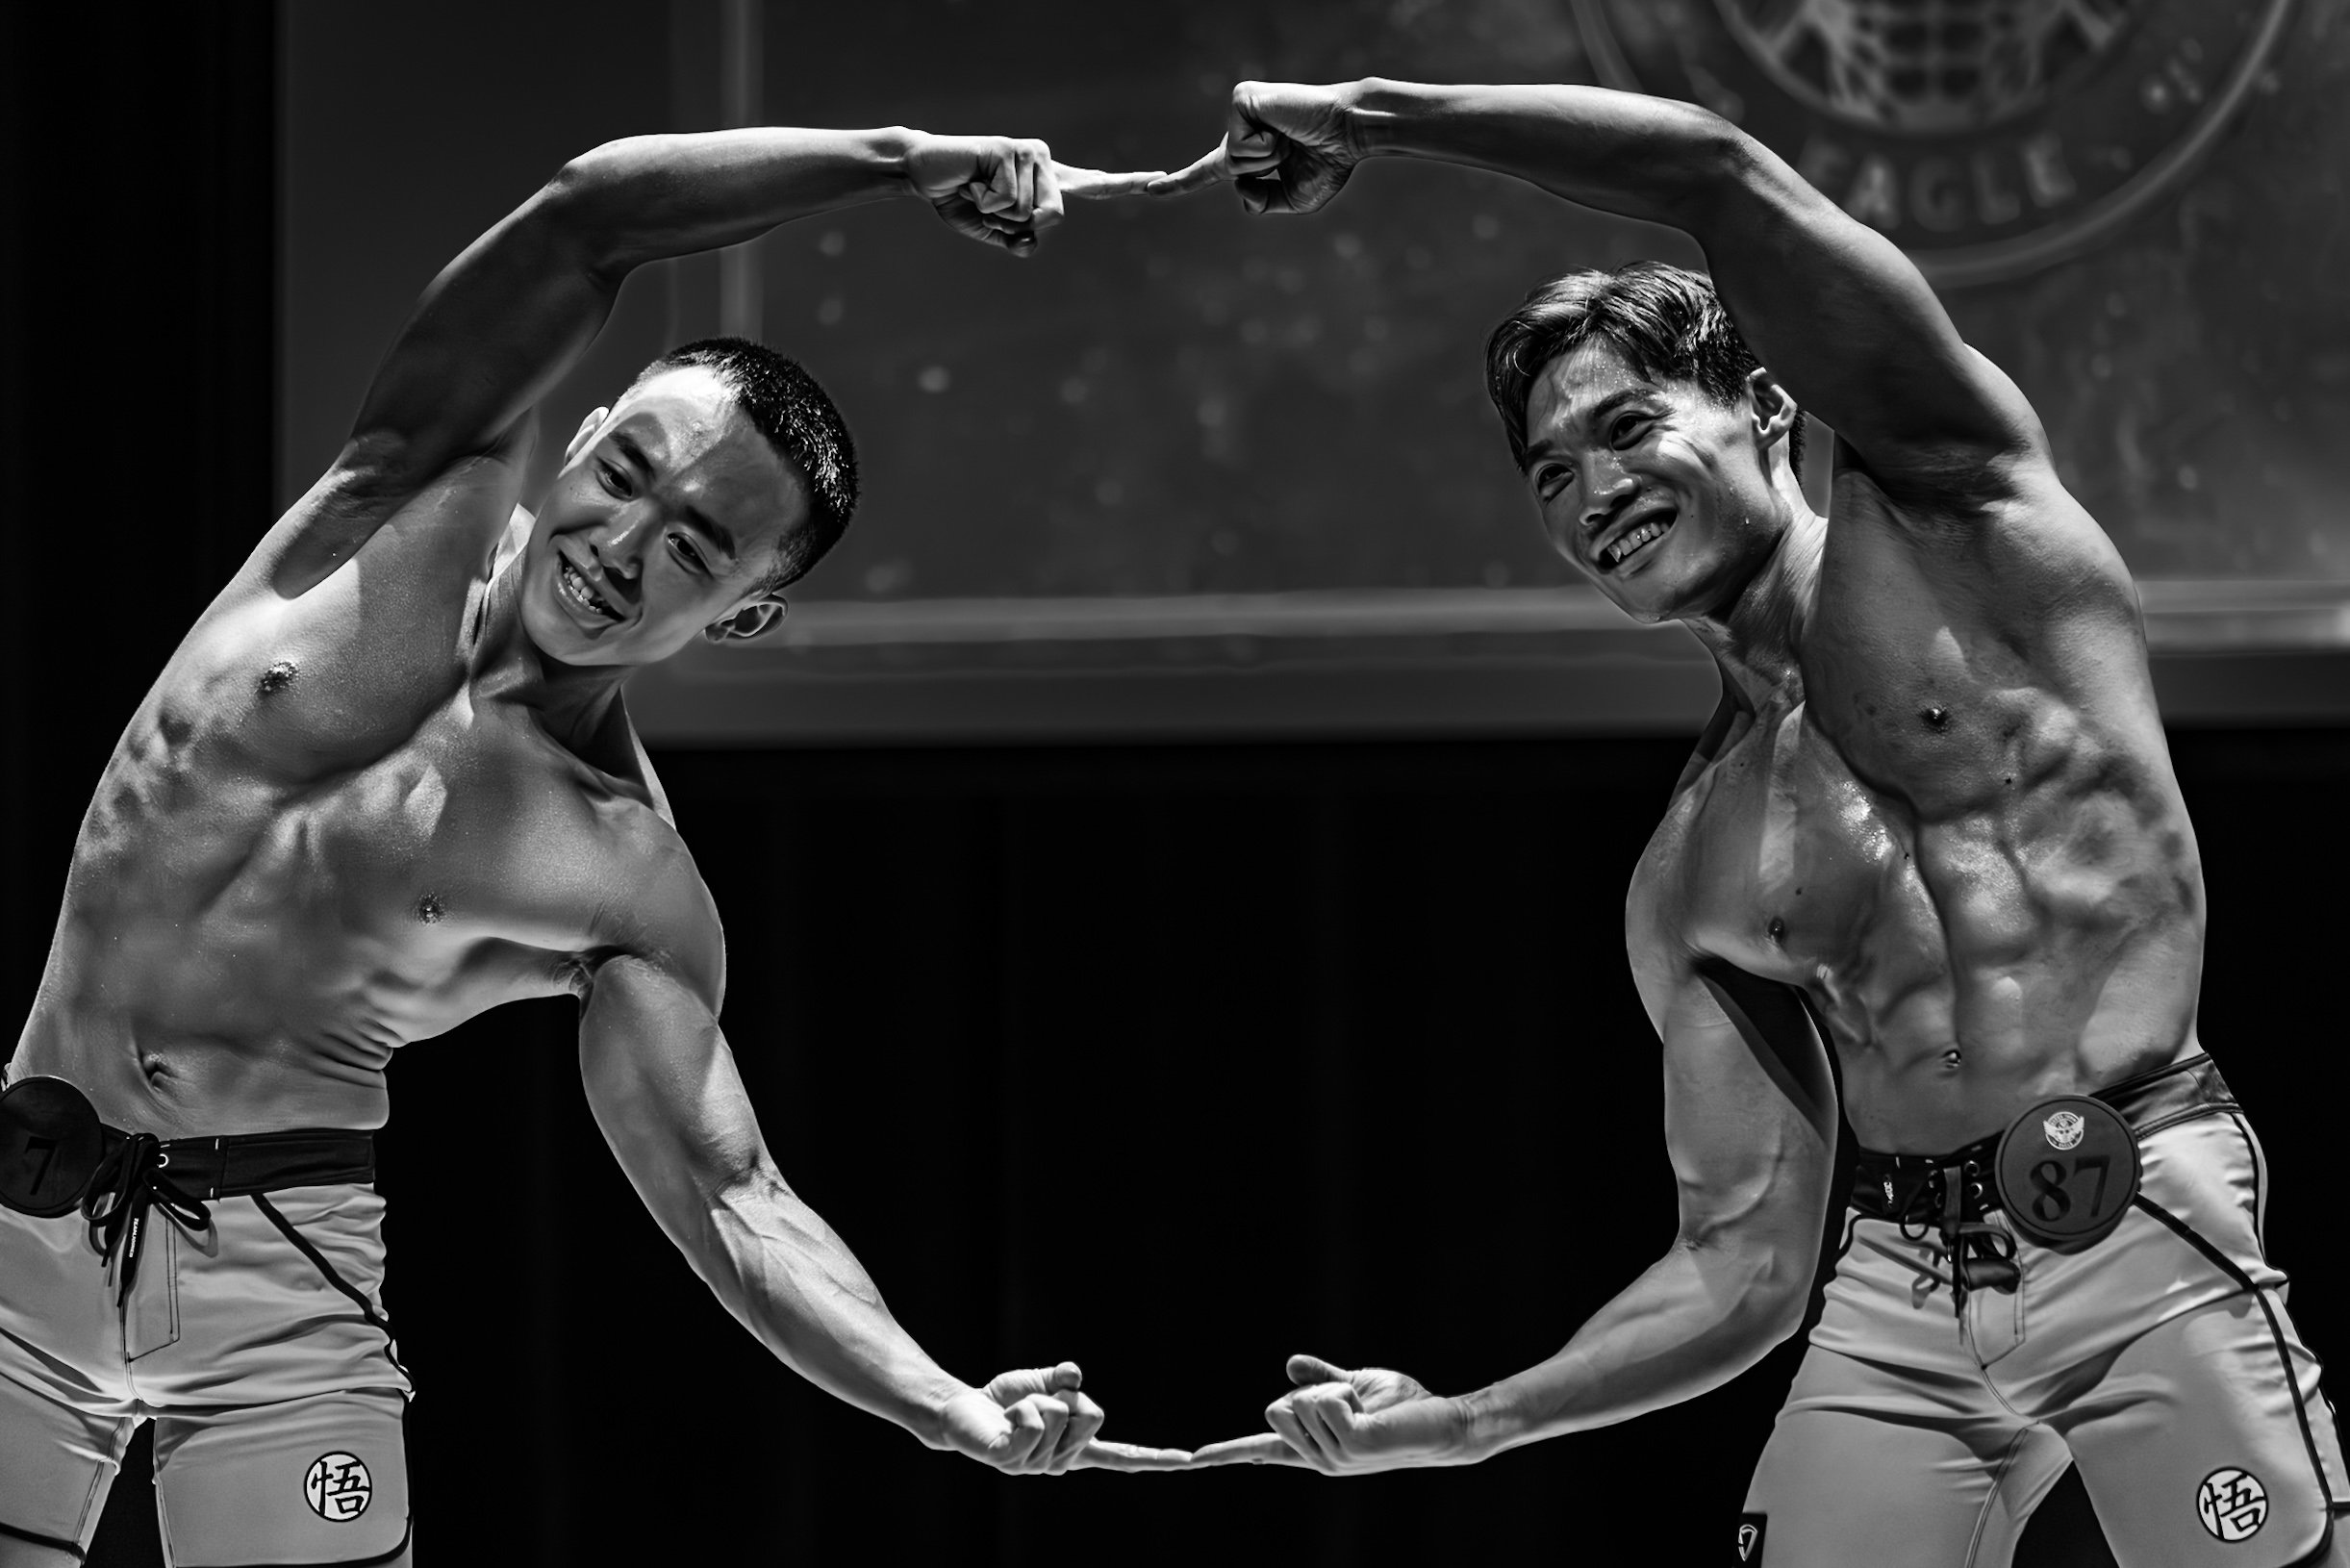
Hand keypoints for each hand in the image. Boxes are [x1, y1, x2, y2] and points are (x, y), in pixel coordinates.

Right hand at [904, 134, 1166, 255]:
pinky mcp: (1010, 149)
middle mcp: (1046, 162)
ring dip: (995, 212)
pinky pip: (1008, 199)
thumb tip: (1033, 241)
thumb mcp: (993, 232)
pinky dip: (984, 200)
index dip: (1125, 183)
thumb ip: (1017, 240)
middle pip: (1054, 215)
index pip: (1092, 183)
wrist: (924, 172)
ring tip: (978, 189)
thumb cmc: (960, 199)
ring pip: (1028, 211)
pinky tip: (973, 180)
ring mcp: (1030, 152)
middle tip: (989, 204)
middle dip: (1016, 225)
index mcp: (1048, 181)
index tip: (1159, 179)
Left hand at [938, 1361, 1194, 1473]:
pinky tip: (1006, 1417)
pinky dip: (1022, 1405)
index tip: (1188, 1459)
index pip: (1121, 1457)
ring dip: (1036, 1399)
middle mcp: (1060, 1462)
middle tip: (1036, 1405)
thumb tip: (1075, 1377)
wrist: (960, 1408)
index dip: (1155, 1458)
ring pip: (1060, 1413)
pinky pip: (1036, 1420)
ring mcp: (1035, 1465)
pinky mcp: (1010, 1460)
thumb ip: (1065, 1380)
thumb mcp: (1043, 1383)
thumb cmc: (1003, 1399)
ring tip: (1015, 1412)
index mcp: (1074, 1448)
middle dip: (1067, 1397)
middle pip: (1093, 1415)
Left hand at [1147, 82, 1364, 213]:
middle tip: (1293, 145)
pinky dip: (1267, 145)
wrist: (1349, 133)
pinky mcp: (1241, 100)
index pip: (1207, 172)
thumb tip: (1237, 185)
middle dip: (1250, 168)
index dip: (1180, 183)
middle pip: (1222, 171)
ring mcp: (1238, 113)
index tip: (1151, 190)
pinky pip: (1240, 144)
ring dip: (1269, 160)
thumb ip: (1262, 203)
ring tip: (1292, 138)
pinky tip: (1285, 128)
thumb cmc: (1330, 162)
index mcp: (1249, 154)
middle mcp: (1238, 131)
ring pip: (1232, 161)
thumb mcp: (1294, 199)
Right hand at [1190, 1354, 1471, 1474]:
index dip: (1224, 1453)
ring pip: (1300, 1402)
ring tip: (1366, 1408)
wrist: (1445, 1422)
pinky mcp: (1353, 1447)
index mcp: (1314, 1447)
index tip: (1189, 1459)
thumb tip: (1289, 1365)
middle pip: (1275, 1409)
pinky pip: (1325, 1401)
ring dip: (1333, 1390)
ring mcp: (1335, 1458)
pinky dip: (1344, 1392)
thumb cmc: (1404, 1407)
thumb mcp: (1354, 1385)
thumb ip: (1321, 1378)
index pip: (1259, 1450)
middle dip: (1308, 1391)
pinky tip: (1369, 1411)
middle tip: (1350, 1402)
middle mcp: (1319, 1459)